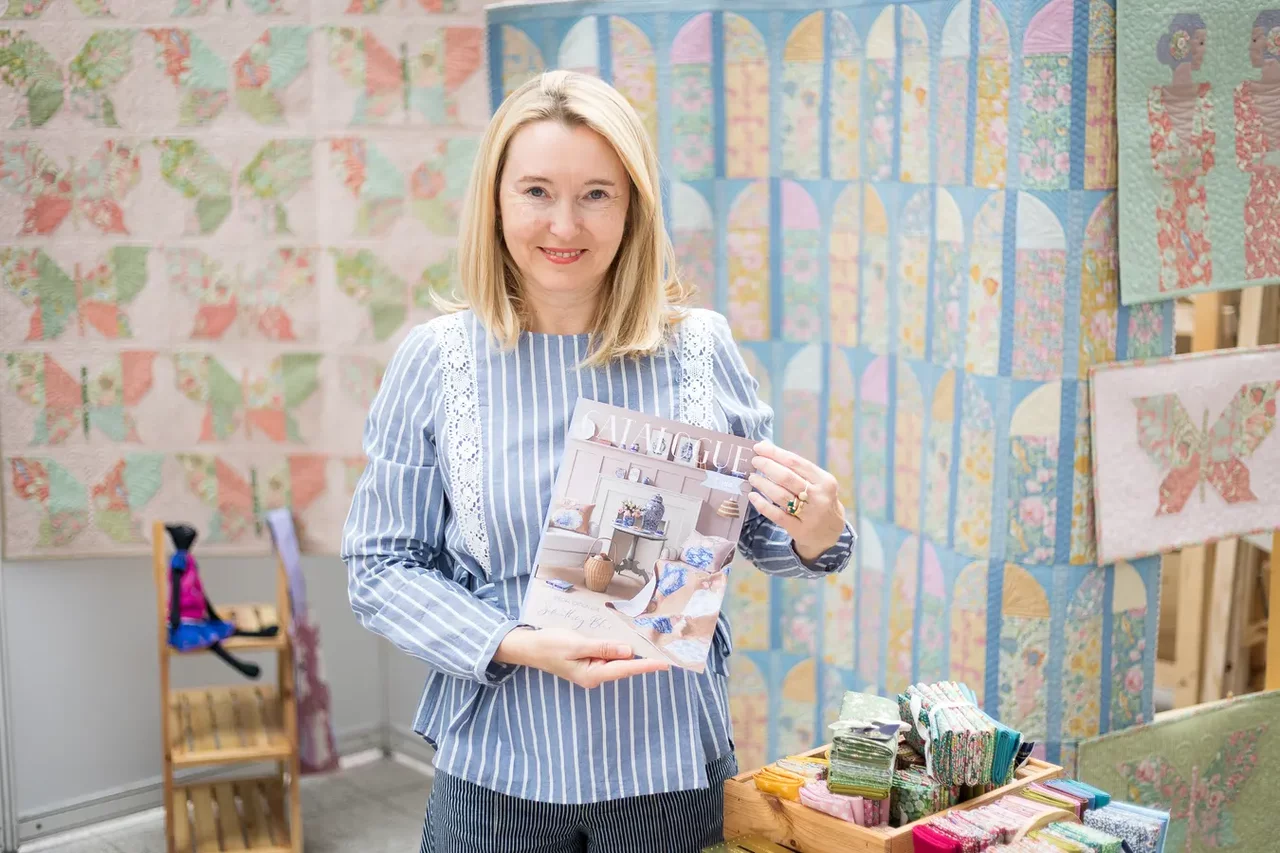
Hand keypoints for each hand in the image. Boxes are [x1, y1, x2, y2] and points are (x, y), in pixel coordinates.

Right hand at [493, 627, 668, 687]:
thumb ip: (602, 648)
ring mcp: (592, 670)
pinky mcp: (589, 663)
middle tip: (665, 653)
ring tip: (652, 648)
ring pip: (617, 663)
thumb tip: (627, 651)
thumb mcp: (576, 644)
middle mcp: (595, 676)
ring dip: (633, 656)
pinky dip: (619, 652)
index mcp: (593, 674)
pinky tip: (627, 645)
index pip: (625, 669)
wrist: (530, 648)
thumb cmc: (550, 645)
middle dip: (643, 660)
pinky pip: (609, 658)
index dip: (646, 666)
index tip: (665, 665)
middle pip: (624, 667)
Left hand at [747, 440, 845, 563]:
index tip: (759, 448)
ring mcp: (810, 514)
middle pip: (787, 477)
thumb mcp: (818, 484)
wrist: (831, 533)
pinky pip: (777, 515)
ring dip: (763, 484)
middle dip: (767, 467)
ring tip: (752, 478)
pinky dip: (762, 504)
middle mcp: (819, 497)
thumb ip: (797, 469)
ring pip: (780, 495)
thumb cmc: (819, 501)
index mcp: (825, 481)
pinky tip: (753, 497)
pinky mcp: (799, 529)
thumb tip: (766, 447)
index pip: (796, 462)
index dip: (775, 453)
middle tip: (754, 462)